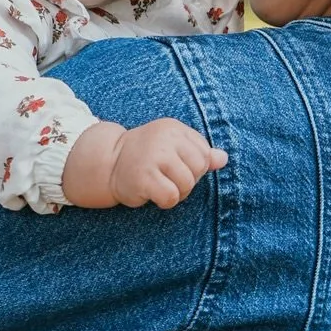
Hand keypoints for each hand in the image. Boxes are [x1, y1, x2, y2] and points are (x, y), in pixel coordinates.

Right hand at [62, 119, 226, 209]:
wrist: (107, 163)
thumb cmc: (145, 157)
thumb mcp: (173, 148)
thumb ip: (199, 152)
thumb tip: (223, 159)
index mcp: (174, 128)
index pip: (204, 153)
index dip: (195, 167)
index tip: (175, 167)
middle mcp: (164, 139)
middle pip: (199, 168)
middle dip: (188, 181)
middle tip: (168, 179)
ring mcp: (153, 157)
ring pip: (187, 184)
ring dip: (177, 193)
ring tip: (160, 186)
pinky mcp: (143, 177)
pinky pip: (171, 197)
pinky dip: (165, 201)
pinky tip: (152, 194)